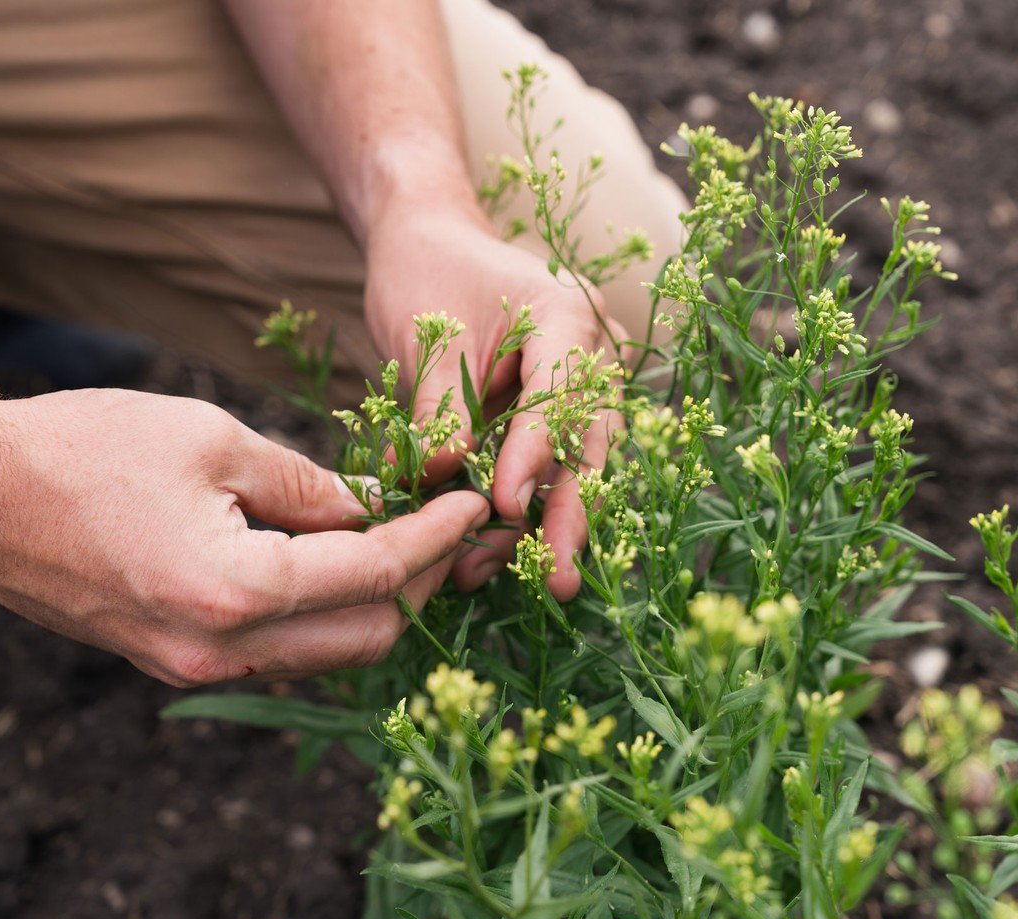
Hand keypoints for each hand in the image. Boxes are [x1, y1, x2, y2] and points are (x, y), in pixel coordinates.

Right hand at [0, 389, 488, 684]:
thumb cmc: (84, 449)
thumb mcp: (213, 438)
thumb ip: (306, 483)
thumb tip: (369, 507)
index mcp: (236, 591)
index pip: (376, 574)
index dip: (436, 535)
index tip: (473, 503)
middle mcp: (223, 651)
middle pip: (369, 635)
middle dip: (422, 580)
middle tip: (444, 524)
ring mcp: (198, 667)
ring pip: (330, 653)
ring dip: (377, 603)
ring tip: (400, 539)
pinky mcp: (179, 662)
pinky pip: (283, 652)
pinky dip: (324, 614)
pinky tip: (335, 562)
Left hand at [363, 204, 624, 601]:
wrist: (429, 241)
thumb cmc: (426, 272)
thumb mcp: (426, 335)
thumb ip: (439, 405)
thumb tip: (437, 476)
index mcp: (567, 316)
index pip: (560, 394)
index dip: (533, 453)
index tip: (502, 503)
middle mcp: (592, 355)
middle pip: (587, 445)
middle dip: (567, 516)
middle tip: (553, 579)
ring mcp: (581, 388)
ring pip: (572, 469)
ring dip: (536, 526)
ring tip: (491, 574)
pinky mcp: (555, 417)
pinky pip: (545, 472)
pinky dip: (516, 512)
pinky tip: (485, 556)